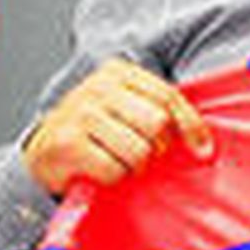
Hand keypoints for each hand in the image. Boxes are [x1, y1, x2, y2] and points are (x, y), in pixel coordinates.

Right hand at [22, 59, 212, 196]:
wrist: (44, 149)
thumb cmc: (96, 130)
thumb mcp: (129, 108)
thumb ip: (165, 113)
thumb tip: (205, 148)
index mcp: (119, 73)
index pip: (169, 97)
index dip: (191, 127)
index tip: (203, 150)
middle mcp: (98, 88)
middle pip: (157, 122)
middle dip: (158, 147)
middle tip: (145, 155)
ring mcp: (80, 113)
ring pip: (138, 150)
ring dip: (135, 166)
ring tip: (121, 162)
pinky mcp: (66, 143)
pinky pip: (113, 168)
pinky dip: (114, 177)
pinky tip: (102, 170)